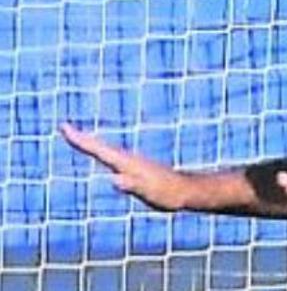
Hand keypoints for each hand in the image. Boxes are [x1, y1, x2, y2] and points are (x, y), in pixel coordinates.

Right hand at [60, 123, 191, 210]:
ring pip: (107, 150)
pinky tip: (103, 155)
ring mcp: (134, 162)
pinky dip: (103, 152)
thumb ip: (131, 185)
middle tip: (65, 128)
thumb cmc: (167, 193)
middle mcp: (129, 158)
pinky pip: (114, 157)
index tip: (65, 128)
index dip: (80, 140)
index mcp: (126, 163)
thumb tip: (115, 180)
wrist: (187, 190)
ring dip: (91, 144)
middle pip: (100, 146)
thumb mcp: (148, 191)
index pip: (98, 149)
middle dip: (82, 138)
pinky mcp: (138, 168)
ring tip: (78, 138)